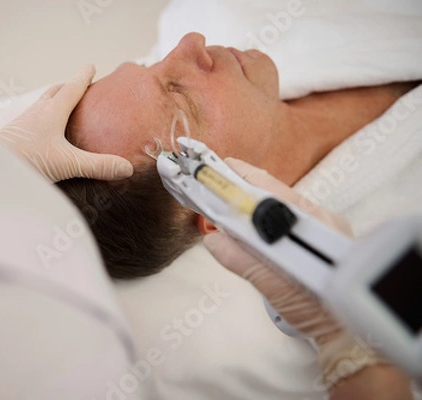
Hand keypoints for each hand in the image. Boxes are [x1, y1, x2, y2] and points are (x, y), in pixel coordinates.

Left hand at [0, 64, 133, 181]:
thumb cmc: (28, 160)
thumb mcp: (68, 163)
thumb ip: (98, 165)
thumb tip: (126, 168)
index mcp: (52, 111)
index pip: (72, 87)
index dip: (83, 76)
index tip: (90, 66)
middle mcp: (36, 112)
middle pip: (54, 93)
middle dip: (67, 87)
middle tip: (78, 86)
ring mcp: (23, 123)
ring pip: (41, 105)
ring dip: (53, 102)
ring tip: (62, 109)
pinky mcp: (14, 136)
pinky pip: (32, 121)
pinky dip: (42, 120)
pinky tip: (44, 135)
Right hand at [202, 158, 401, 391]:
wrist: (346, 333)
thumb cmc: (316, 314)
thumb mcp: (276, 289)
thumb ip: (245, 262)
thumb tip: (214, 240)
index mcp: (313, 223)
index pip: (269, 191)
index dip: (240, 179)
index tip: (214, 173)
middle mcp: (321, 218)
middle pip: (274, 193)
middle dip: (241, 187)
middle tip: (211, 186)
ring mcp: (324, 227)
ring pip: (280, 205)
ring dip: (251, 203)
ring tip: (223, 203)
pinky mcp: (323, 238)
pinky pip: (287, 219)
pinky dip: (264, 218)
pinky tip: (248, 226)